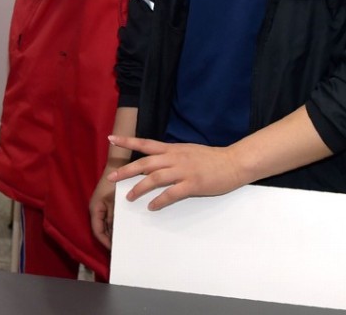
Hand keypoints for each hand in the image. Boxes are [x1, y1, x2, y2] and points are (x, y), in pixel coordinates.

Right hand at [89, 156, 127, 248]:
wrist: (117, 168)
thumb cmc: (114, 184)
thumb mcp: (114, 203)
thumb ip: (114, 218)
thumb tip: (117, 234)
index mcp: (95, 210)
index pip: (97, 231)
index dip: (105, 242)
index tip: (116, 250)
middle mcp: (97, 210)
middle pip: (103, 229)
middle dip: (111, 239)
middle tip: (123, 249)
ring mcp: (103, 207)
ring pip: (108, 224)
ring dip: (116, 232)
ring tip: (127, 241)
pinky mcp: (110, 204)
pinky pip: (113, 218)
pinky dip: (118, 224)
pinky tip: (129, 228)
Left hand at [108, 135, 247, 210]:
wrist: (234, 163)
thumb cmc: (211, 158)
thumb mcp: (186, 150)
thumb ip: (170, 154)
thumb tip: (154, 160)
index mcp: (172, 149)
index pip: (145, 143)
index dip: (127, 141)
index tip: (111, 139)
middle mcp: (174, 158)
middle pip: (145, 163)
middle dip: (126, 170)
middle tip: (111, 177)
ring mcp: (184, 171)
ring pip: (155, 178)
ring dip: (139, 188)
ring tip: (129, 196)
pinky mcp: (193, 184)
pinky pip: (172, 193)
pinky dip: (160, 200)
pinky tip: (152, 206)